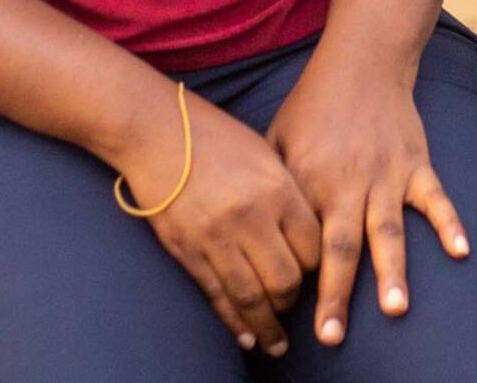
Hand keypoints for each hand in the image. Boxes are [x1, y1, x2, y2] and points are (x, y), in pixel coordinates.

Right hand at [117, 87, 320, 356]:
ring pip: (251, 297)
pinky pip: (216, 296)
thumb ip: (289, 196)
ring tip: (277, 344)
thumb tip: (311, 239)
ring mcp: (215, 238)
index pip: (314, 247)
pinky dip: (233, 321)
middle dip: (293, 299)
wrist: (158, 133)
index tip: (316, 272)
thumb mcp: (267, 156)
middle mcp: (250, 217)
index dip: (319, 267)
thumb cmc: (219, 140)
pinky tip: (246, 336)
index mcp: (278, 189)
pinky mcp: (187, 251)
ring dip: (267, 326)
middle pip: (286, 279)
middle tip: (294, 305)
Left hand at [267, 46, 466, 347]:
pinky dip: (449, 224)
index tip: (287, 321)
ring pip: (388, 231)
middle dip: (337, 295)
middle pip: (342, 248)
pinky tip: (461, 252)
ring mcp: (386, 175)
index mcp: (307, 182)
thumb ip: (271, 189)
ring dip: (392, 271)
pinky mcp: (416, 164)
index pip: (301, 242)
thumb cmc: (313, 107)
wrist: (362, 63)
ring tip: (396, 308)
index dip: (296, 283)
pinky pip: (435, 198)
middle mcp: (347, 183)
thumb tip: (256, 238)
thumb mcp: (276, 141)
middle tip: (332, 336)